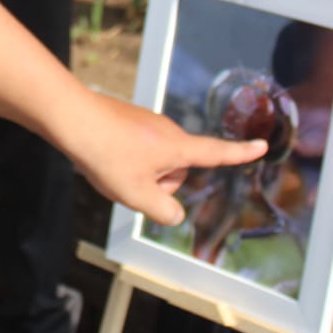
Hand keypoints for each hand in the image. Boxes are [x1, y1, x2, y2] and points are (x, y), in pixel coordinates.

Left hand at [64, 92, 266, 226]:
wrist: (72, 118)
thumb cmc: (107, 154)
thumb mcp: (137, 194)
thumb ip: (163, 211)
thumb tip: (174, 214)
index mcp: (178, 147)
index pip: (217, 152)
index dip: (240, 153)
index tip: (261, 145)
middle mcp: (168, 131)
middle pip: (176, 171)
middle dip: (158, 183)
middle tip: (128, 181)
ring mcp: (148, 124)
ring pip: (154, 163)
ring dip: (139, 173)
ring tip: (111, 167)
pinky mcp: (129, 122)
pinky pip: (136, 151)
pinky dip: (124, 161)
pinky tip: (102, 159)